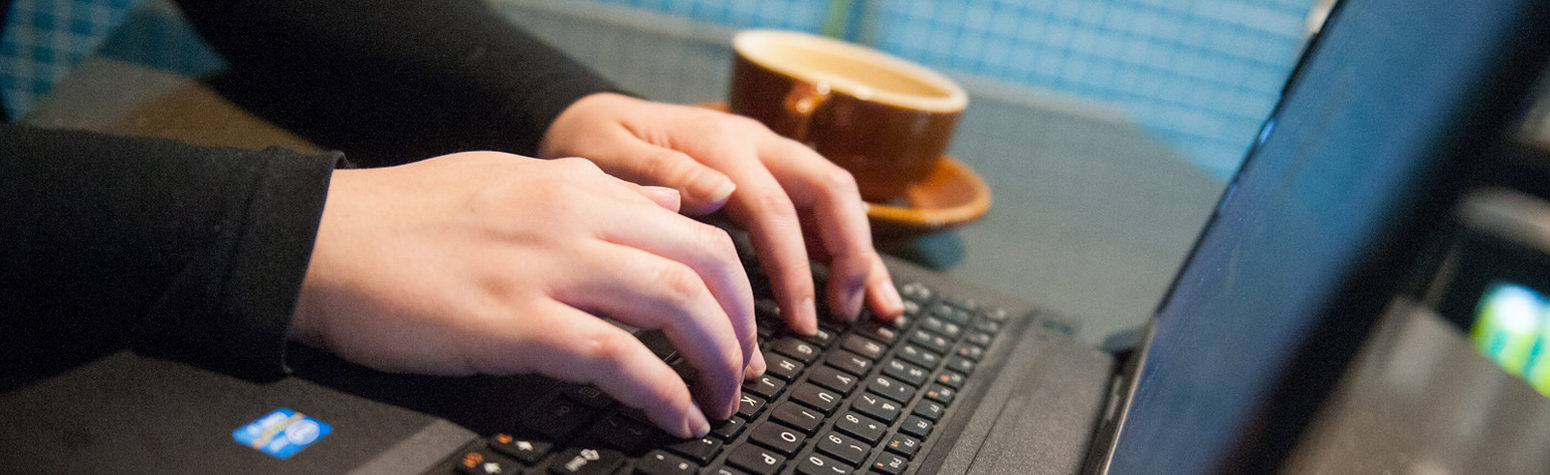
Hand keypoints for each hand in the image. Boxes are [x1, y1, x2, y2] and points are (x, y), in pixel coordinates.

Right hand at [290, 152, 764, 437]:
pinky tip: (674, 419)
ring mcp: (547, 269)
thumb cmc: (409, 216)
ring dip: (716, 361)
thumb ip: (599, 192)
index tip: (740, 327)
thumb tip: (671, 208)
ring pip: (676, 305)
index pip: (694, 227)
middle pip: (703, 264)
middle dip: (740, 326)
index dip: (734, 285)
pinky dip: (662, 393)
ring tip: (720, 402)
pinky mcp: (515, 324)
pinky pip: (618, 360)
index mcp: (577, 186)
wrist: (323, 242)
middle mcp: (574, 218)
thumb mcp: (514, 180)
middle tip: (745, 372)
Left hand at [539, 93, 904, 333]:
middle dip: (850, 253)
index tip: (801, 322)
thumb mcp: (607, 153)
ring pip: (836, 198)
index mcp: (719, 143)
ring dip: (862, 252)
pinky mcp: (770, 176)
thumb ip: (660, 172)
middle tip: (847, 313)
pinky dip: (845, 250)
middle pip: (829, 191)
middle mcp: (756, 144)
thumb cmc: (593, 142)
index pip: (775, 208)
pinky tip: (861, 292)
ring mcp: (768, 158)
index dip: (794, 268)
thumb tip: (719, 194)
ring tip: (877, 310)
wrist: (589, 118)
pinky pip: (820, 210)